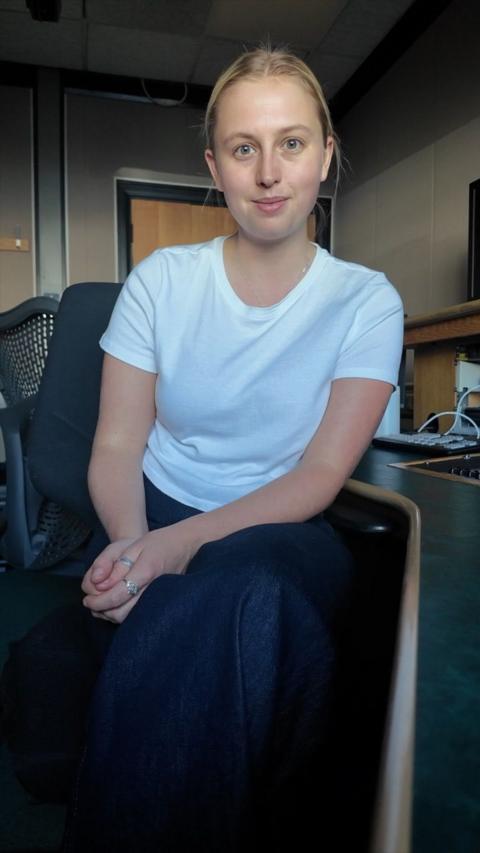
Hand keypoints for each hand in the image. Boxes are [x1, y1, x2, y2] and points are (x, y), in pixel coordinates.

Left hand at [82, 522, 199, 623]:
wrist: (187, 546)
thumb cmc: (159, 542)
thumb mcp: (134, 545)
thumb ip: (115, 564)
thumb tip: (98, 584)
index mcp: (146, 572)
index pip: (117, 595)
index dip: (98, 601)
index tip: (87, 599)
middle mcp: (153, 589)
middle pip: (121, 612)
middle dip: (101, 610)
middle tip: (90, 602)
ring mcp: (158, 599)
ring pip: (128, 618)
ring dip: (109, 615)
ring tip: (99, 604)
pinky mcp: (159, 603)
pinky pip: (137, 616)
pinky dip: (121, 614)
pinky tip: (114, 605)